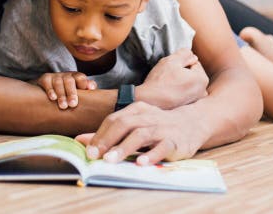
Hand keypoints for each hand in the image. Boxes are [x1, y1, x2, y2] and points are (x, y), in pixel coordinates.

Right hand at [34, 72, 96, 109]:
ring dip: (61, 95)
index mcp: (77, 77)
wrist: (52, 90)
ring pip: (58, 83)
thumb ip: (88, 88)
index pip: (81, 78)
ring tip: (63, 106)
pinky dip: (50, 90)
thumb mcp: (81, 91)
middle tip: (73, 105)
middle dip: (71, 93)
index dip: (82, 85)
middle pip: (69, 81)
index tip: (84, 96)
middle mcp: (66, 75)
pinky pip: (47, 82)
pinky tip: (52, 98)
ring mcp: (56, 76)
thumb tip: (91, 88)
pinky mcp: (46, 78)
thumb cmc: (71, 93)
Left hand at [75, 102, 206, 164]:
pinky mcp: (175, 141)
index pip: (113, 119)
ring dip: (124, 147)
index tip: (88, 150)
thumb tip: (80, 140)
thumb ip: (108, 134)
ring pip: (141, 135)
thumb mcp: (134, 125)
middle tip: (95, 155)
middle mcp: (148, 116)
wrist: (192, 122)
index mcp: (136, 110)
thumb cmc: (158, 125)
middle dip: (107, 140)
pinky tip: (141, 163)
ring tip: (111, 160)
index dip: (99, 135)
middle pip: (124, 124)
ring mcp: (162, 128)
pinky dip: (151, 155)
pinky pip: (162, 147)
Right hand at [135, 49, 208, 109]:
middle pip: (193, 72)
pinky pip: (185, 91)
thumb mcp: (171, 60)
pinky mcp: (188, 106)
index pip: (194, 62)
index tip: (172, 68)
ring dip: (180, 80)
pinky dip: (179, 89)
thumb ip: (184, 53)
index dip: (181, 62)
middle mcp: (203, 91)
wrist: (149, 101)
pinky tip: (169, 91)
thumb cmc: (160, 81)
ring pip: (189, 81)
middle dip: (182, 71)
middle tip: (169, 75)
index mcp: (202, 79)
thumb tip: (192, 55)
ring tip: (169, 83)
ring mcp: (196, 100)